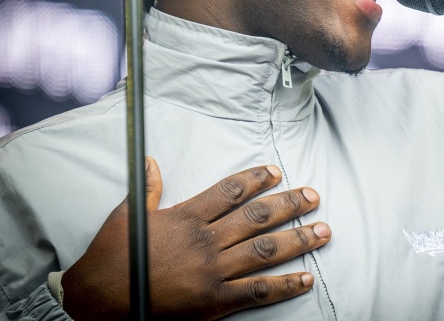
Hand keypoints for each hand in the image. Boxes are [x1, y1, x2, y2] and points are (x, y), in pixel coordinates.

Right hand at [61, 158, 330, 319]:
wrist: (100, 300)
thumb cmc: (113, 257)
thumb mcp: (127, 216)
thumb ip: (147, 189)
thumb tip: (152, 163)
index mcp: (187, 217)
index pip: (229, 192)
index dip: (256, 179)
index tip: (276, 172)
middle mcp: (206, 241)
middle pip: (257, 217)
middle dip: (289, 204)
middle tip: (313, 196)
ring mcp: (213, 272)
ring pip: (265, 250)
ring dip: (298, 239)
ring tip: (323, 230)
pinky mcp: (215, 301)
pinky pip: (256, 292)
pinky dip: (284, 285)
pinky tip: (305, 278)